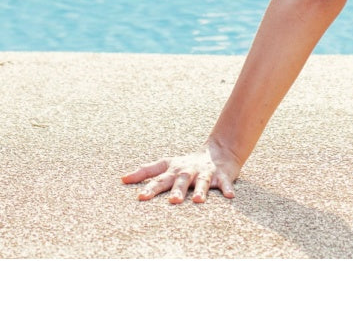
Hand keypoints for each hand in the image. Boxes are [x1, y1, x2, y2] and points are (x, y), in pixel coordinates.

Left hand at [122, 141, 241, 203]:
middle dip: (177, 190)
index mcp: (174, 170)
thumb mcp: (166, 164)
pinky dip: (227, 188)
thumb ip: (145, 172)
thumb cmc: (187, 163)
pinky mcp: (221, 176)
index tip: (140, 197)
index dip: (150, 186)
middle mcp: (188, 171)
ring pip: (202, 181)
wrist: (219, 150)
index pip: (159, 178)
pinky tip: (230, 196)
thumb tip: (122, 179)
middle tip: (172, 201)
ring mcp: (205, 173)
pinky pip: (224, 183)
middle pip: (180, 180)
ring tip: (198, 201)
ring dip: (200, 190)